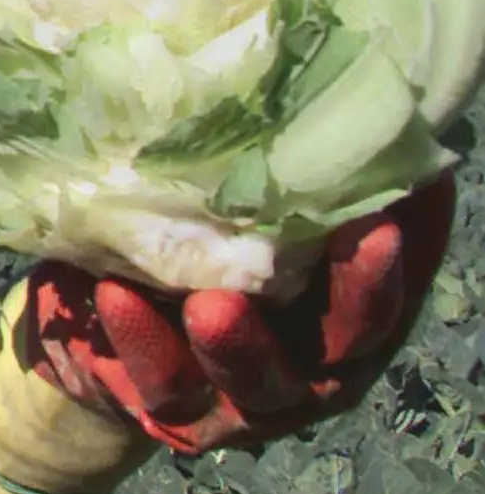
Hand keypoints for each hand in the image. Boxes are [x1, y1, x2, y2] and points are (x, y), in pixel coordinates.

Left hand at [18, 171, 455, 452]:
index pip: (387, 288)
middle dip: (355, 294)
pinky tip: (115, 293)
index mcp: (337, 311)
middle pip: (346, 340)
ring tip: (213, 303)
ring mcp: (239, 393)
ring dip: (238, 342)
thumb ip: (285, 173)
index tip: (392, 212)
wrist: (96, 315)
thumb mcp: (241, 205)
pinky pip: (158, 380)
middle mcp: (306, 360)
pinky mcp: (167, 404)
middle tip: (358, 236)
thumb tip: (339, 89)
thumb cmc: (192, 237)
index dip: (396, 257)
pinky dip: (139, 338)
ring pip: (253, 380)